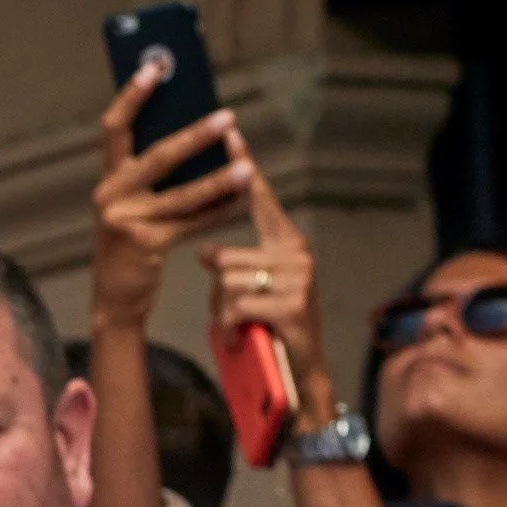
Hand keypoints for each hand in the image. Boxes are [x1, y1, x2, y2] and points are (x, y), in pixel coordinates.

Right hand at [90, 63, 248, 334]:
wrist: (116, 299)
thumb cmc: (131, 244)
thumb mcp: (132, 204)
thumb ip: (152, 174)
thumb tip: (199, 133)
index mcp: (107, 178)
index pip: (114, 127)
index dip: (132, 95)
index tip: (156, 66)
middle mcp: (111, 196)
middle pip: (157, 156)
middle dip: (195, 135)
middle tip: (228, 117)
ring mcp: (126, 221)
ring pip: (182, 193)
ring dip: (219, 178)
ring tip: (247, 165)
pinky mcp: (146, 245)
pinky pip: (192, 222)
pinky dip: (219, 210)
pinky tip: (243, 199)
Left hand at [200, 152, 321, 381]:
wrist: (301, 371)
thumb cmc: (270, 326)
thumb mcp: (249, 288)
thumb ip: (231, 264)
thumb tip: (205, 251)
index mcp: (287, 241)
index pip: (260, 199)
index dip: (244, 168)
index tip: (231, 135)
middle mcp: (297, 252)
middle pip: (224, 257)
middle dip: (217, 292)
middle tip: (235, 313)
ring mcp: (298, 277)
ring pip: (226, 283)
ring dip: (223, 313)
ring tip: (242, 327)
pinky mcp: (292, 304)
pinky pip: (236, 307)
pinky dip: (231, 328)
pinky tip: (244, 338)